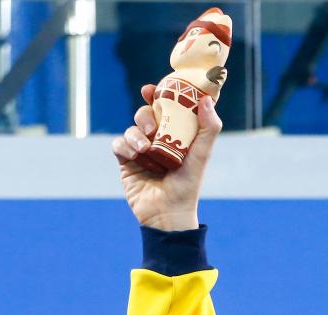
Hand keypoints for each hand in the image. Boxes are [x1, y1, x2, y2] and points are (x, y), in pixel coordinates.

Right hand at [110, 83, 222, 230]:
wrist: (167, 212)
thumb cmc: (188, 185)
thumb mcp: (201, 155)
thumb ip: (208, 128)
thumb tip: (207, 99)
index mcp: (178, 135)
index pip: (168, 108)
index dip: (160, 95)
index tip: (153, 89)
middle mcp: (159, 140)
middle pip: (146, 114)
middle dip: (146, 115)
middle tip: (152, 126)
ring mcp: (142, 150)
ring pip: (132, 128)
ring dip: (136, 134)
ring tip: (145, 150)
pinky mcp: (126, 161)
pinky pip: (119, 143)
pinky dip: (125, 146)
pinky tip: (134, 156)